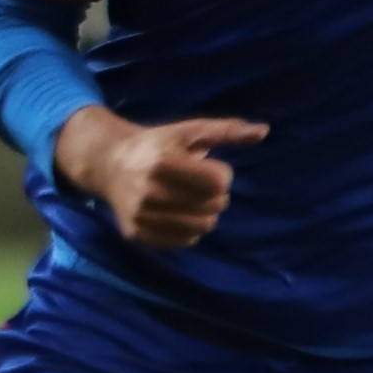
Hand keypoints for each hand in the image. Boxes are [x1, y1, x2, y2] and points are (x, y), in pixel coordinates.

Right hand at [56, 106, 267, 250]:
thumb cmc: (158, 145)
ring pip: (201, 227)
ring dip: (206, 214)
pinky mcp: (135, 233)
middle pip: (213, 207)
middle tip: (202, 186)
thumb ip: (227, 131)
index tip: (208, 167)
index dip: (222, 174)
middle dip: (216, 196)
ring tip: (194, 201)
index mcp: (163, 162)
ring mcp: (140, 215)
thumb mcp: (190, 131)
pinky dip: (190, 230)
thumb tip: (263, 131)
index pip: (218, 182)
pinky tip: (180, 214)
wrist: (109, 163)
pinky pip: (183, 241)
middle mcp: (148, 191)